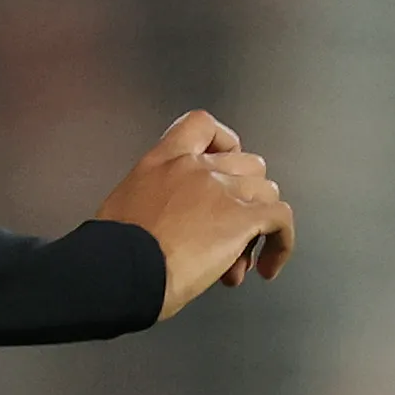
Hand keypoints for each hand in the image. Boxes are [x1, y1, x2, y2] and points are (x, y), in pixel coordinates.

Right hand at [92, 109, 296, 319]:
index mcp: (162, 161)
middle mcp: (196, 168)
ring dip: (258, 226)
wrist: (122, 269)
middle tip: (228, 234)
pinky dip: (281, 243)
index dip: (223, 142)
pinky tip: (268, 267)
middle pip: (247, 164)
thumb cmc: (112, 252)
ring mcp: (223, 190)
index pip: (201, 124)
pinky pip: (281, 220)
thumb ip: (150, 201)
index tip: (224, 165)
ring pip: (267, 193)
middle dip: (243, 199)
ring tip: (239, 263)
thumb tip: (161, 226)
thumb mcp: (122, 208)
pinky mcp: (243, 218)